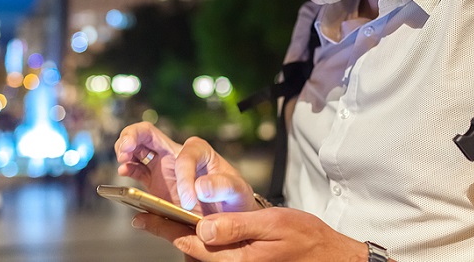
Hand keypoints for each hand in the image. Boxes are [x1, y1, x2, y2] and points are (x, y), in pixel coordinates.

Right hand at [115, 122, 259, 214]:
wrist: (227, 216)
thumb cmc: (233, 199)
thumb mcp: (237, 190)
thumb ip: (222, 186)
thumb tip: (200, 186)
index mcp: (199, 151)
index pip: (185, 156)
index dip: (185, 178)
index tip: (189, 202)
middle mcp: (177, 155)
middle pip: (149, 133)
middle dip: (133, 135)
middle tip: (126, 148)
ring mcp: (162, 168)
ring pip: (137, 147)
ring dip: (125, 148)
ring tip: (122, 159)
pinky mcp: (153, 184)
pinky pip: (135, 171)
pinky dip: (126, 169)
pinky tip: (123, 171)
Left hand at [132, 206, 368, 261]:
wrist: (331, 256)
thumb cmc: (306, 238)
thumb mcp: (273, 224)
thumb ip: (236, 226)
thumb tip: (202, 228)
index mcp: (237, 258)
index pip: (191, 244)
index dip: (165, 229)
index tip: (142, 218)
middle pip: (192, 248)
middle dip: (168, 231)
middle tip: (144, 217)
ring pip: (202, 251)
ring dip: (182, 234)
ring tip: (162, 219)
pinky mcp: (246, 261)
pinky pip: (217, 252)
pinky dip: (201, 239)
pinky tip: (196, 227)